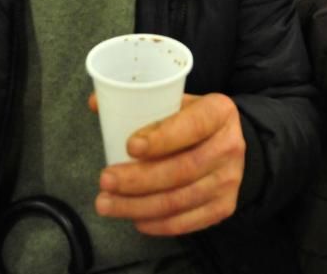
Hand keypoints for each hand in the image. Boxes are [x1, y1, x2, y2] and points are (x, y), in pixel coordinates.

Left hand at [94, 93, 244, 234]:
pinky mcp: (224, 206)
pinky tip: (135, 219)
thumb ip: (140, 101)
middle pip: (183, 169)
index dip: (162, 139)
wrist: (227, 144)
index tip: (129, 146)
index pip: (193, 126)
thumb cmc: (192, 121)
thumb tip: (96, 102)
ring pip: (180, 200)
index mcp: (219, 111)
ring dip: (139, 205)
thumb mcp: (176, 102)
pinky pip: (188, 222)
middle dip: (138, 179)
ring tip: (107, 203)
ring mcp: (230, 179)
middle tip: (105, 179)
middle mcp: (230, 146)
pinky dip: (158, 224)